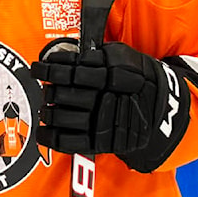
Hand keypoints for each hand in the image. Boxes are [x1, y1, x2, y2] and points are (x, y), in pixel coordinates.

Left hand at [30, 40, 188, 168]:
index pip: (69, 70)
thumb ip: (93, 55)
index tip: (37, 67)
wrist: (159, 105)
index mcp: (108, 72)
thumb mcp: (119, 54)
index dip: (49, 69)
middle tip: (45, 90)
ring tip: (44, 110)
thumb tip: (60, 56)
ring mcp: (103, 120)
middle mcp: (105, 95)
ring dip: (48, 113)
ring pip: (63, 116)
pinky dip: (51, 138)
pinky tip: (43, 133)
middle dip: (49, 92)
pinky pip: (69, 142)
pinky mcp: (101, 141)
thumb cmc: (132, 76)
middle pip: (64, 93)